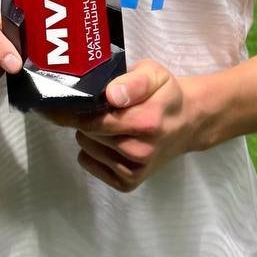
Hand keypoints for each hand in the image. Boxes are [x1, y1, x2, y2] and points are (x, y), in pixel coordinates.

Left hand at [48, 60, 203, 192]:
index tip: (68, 100)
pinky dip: (92, 152)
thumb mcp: (154, 74)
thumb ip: (133, 82)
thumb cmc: (165, 94)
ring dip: (90, 134)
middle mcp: (141, 151)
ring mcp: (135, 170)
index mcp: (147, 122)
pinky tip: (108, 140)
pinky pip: (89, 165)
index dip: (77, 110)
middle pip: (88, 134)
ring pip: (87, 149)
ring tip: (110, 124)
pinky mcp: (129, 183)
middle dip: (87, 119)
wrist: (188, 123)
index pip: (95, 121)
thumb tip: (111, 95)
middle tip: (102, 108)